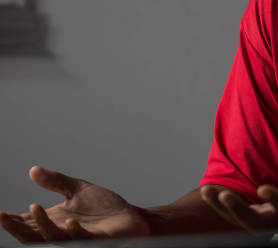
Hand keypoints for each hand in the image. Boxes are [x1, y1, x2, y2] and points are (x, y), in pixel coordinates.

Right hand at [0, 166, 149, 242]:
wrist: (131, 217)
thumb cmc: (104, 208)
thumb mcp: (78, 190)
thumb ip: (56, 181)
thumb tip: (33, 170)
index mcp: (55, 221)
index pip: (27, 224)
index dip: (11, 220)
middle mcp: (62, 232)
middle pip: (33, 235)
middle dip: (17, 227)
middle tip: (2, 217)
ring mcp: (78, 238)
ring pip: (54, 237)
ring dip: (43, 225)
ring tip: (35, 207)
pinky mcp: (96, 240)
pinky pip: (82, 239)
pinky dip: (74, 232)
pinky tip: (70, 221)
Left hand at [201, 155, 277, 234]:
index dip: (274, 199)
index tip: (262, 188)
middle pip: (256, 223)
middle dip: (238, 210)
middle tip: (224, 195)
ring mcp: (267, 222)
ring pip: (240, 221)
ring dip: (222, 208)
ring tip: (206, 191)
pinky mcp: (258, 218)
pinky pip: (235, 216)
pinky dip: (221, 207)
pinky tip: (209, 193)